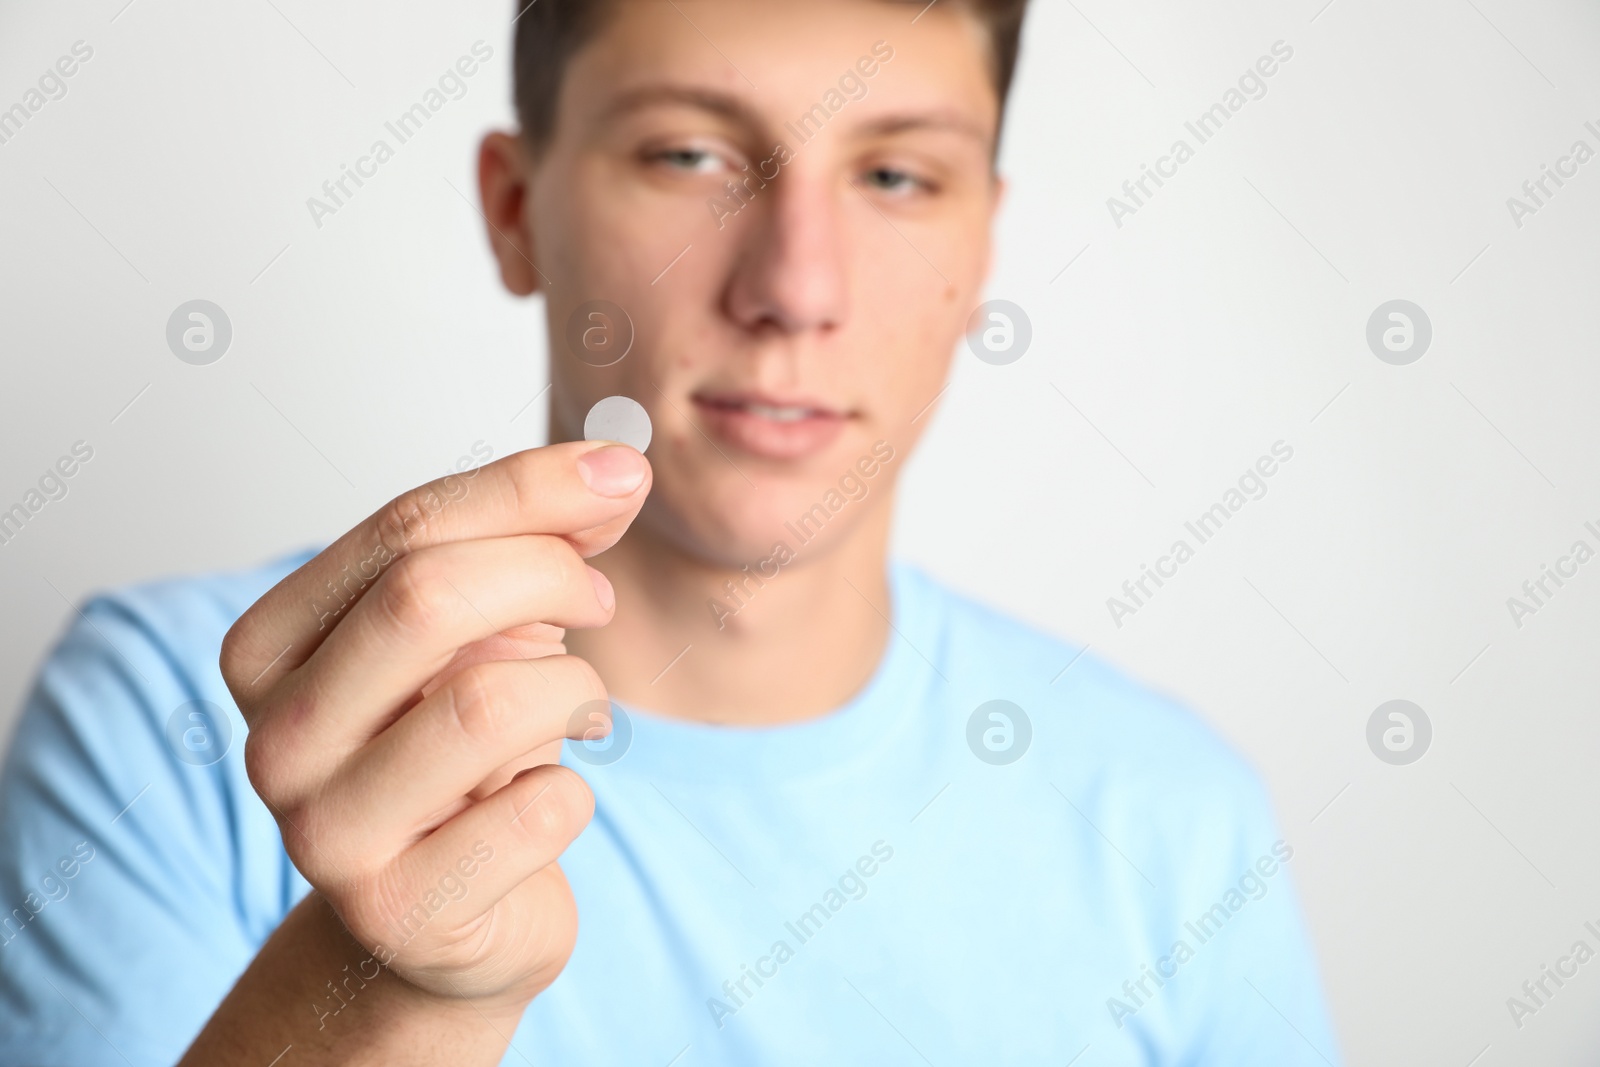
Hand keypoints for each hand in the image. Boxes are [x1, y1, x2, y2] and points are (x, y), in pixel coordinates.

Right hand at [219, 441, 649, 1011]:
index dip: (529, 490)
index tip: (617, 478)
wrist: (447, 916)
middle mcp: (277, 739)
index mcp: (270, 649)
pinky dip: (574, 792)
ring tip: (579, 705)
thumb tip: (614, 470)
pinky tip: (549, 802)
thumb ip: (536, 541)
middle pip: (427, 598)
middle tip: (601, 597)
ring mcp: (326, 836)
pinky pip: (541, 810)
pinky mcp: (401, 913)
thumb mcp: (486, 631)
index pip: (405, 528)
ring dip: (573, 687)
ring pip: (491, 701)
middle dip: (548, 574)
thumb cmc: (462, 754)